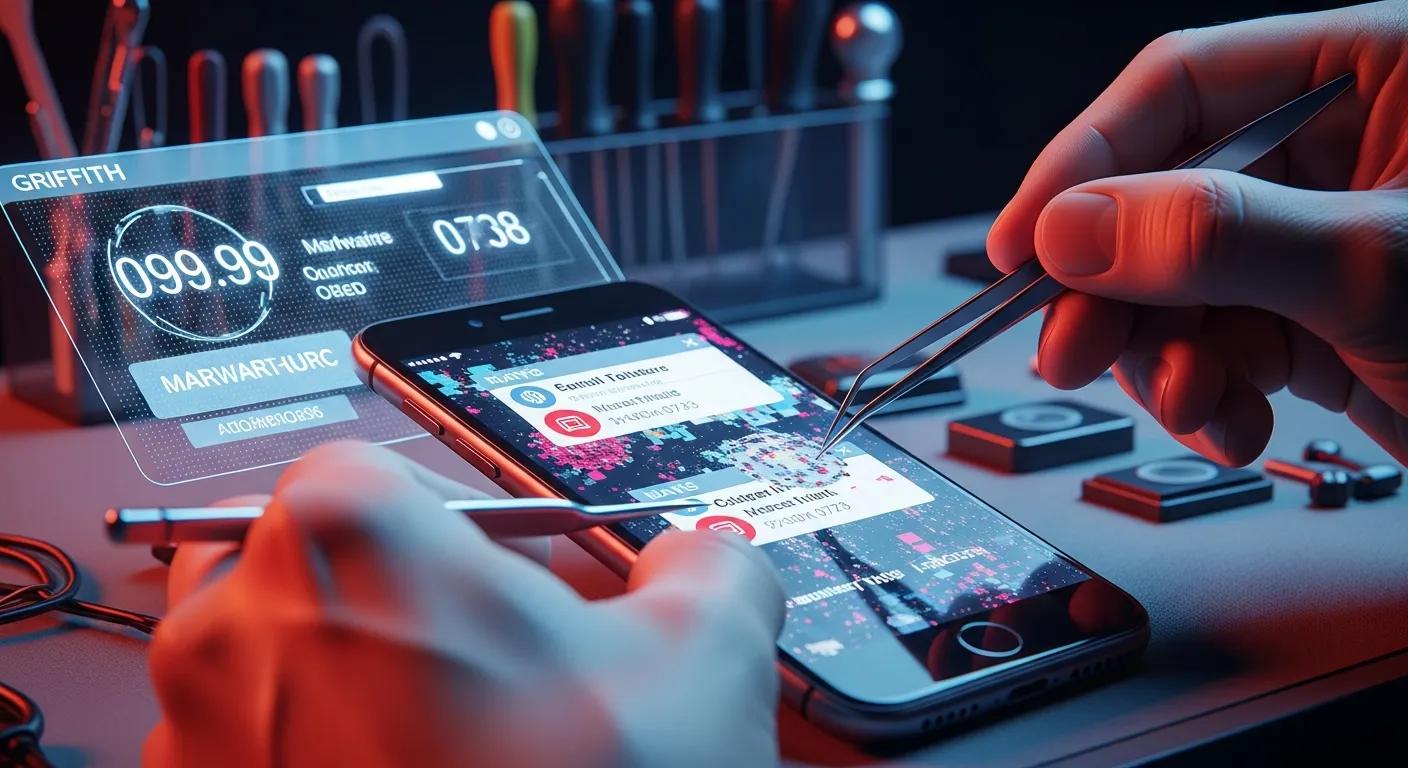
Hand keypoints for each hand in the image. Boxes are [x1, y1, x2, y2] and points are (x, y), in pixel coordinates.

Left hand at [145, 441, 784, 767]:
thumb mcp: (704, 655)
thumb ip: (710, 566)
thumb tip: (708, 564)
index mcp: (343, 535)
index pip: (376, 470)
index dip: (453, 526)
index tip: (506, 578)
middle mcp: (237, 625)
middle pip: (306, 555)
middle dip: (388, 593)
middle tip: (480, 652)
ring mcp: (202, 733)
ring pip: (264, 655)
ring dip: (341, 675)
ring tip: (451, 732)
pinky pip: (244, 747)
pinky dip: (310, 754)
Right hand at [988, 1, 1407, 465]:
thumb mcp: (1379, 267)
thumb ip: (1216, 235)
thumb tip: (1071, 228)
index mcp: (1376, 71)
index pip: (1184, 84)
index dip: (1086, 162)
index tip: (1024, 241)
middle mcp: (1341, 149)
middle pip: (1164, 195)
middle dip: (1118, 286)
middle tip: (1071, 349)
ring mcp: (1324, 240)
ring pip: (1179, 282)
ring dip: (1164, 356)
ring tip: (1194, 404)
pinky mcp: (1320, 320)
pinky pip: (1218, 340)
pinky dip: (1210, 393)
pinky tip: (1235, 422)